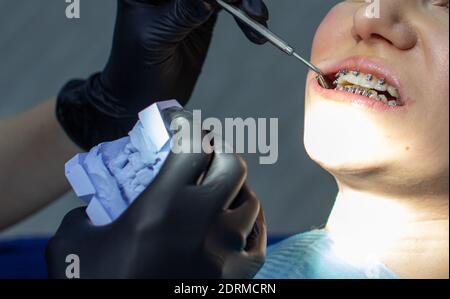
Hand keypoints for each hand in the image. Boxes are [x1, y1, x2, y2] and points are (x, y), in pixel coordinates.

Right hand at [46, 111, 265, 277]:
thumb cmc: (97, 286)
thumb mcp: (71, 245)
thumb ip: (82, 215)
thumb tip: (95, 209)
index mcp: (163, 204)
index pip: (191, 144)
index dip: (187, 125)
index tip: (181, 122)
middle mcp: (204, 221)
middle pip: (233, 165)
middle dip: (219, 151)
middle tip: (206, 152)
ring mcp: (227, 249)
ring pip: (250, 200)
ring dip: (236, 189)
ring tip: (221, 190)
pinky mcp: (240, 276)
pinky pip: (257, 237)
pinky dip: (249, 223)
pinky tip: (235, 223)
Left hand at [56, 0, 268, 148]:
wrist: (144, 96)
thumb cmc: (137, 67)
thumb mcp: (157, 37)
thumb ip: (182, 14)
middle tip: (251, 11)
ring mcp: (188, 1)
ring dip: (246, 2)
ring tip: (259, 21)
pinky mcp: (204, 14)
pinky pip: (231, 5)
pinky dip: (246, 15)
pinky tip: (256, 30)